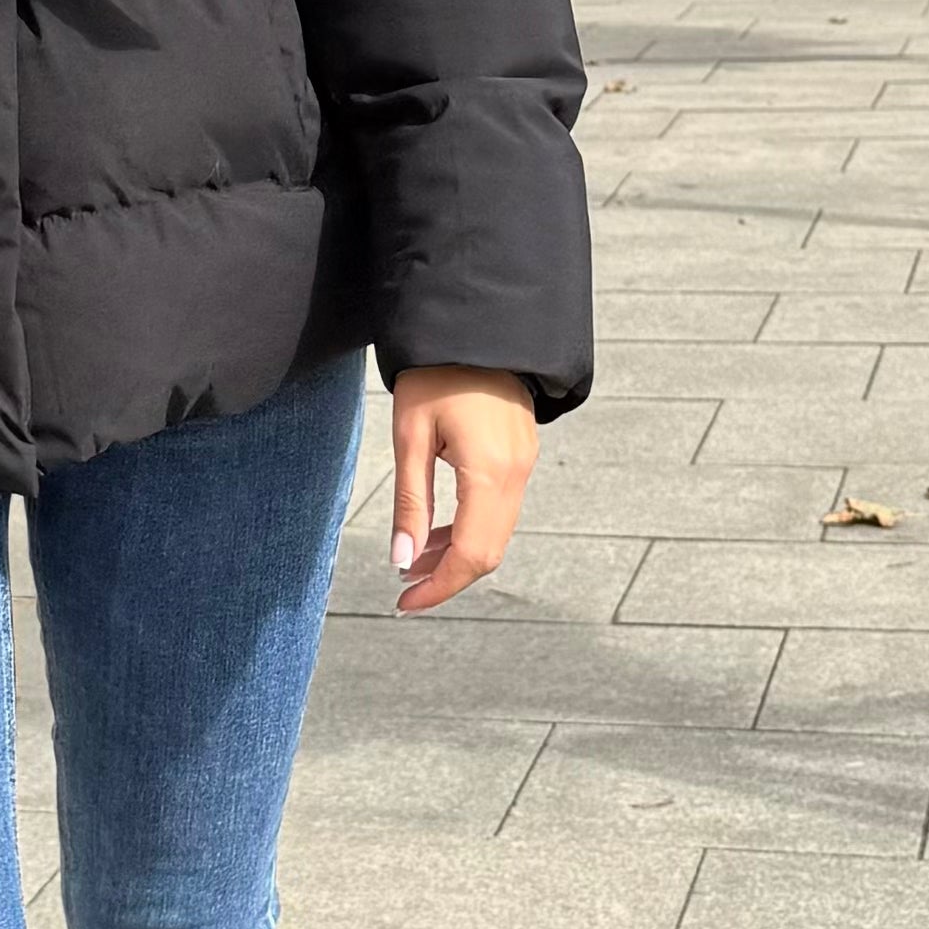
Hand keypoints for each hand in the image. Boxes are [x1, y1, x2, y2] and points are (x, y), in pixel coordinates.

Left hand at [388, 366, 537, 616]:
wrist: (475, 325)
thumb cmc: (435, 374)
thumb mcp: (409, 436)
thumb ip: (409, 502)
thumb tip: (402, 560)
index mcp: (490, 471)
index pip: (471, 554)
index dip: (439, 587)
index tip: (404, 604)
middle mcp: (517, 474)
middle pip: (489, 553)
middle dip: (447, 577)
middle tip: (403, 588)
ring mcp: (525, 464)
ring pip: (496, 534)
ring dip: (456, 554)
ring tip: (411, 560)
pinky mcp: (522, 455)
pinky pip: (500, 510)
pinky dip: (470, 530)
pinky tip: (436, 532)